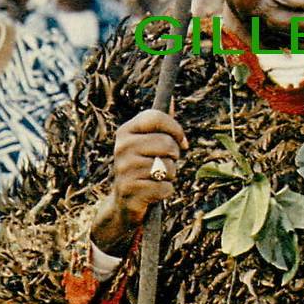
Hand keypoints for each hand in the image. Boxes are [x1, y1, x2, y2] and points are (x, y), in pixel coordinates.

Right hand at [91, 109, 187, 253]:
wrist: (124, 203)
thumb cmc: (143, 168)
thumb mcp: (148, 144)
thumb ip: (160, 124)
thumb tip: (172, 99)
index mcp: (126, 131)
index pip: (156, 117)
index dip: (175, 129)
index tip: (182, 142)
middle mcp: (121, 148)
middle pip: (167, 144)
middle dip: (174, 157)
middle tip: (165, 164)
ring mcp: (124, 169)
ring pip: (168, 167)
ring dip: (170, 176)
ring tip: (156, 178)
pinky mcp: (130, 191)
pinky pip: (166, 187)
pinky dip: (165, 191)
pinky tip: (153, 192)